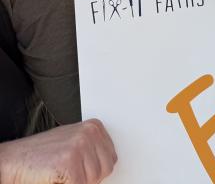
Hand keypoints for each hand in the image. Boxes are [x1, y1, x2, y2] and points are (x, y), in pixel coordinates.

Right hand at [0, 120, 116, 183]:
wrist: (11, 160)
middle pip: (106, 169)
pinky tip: (55, 177)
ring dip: (78, 182)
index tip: (80, 169)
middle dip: (89, 178)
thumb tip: (108, 163)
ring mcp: (79, 146)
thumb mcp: (72, 144)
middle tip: (68, 173)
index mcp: (93, 127)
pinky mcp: (69, 162)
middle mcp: (89, 133)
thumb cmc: (39, 155)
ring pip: (94, 179)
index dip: (95, 170)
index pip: (111, 158)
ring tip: (60, 173)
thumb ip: (92, 150)